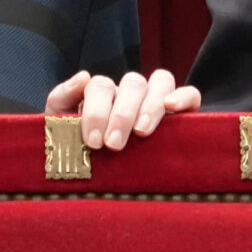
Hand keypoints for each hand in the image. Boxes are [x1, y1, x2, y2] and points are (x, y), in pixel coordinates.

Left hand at [45, 69, 201, 149]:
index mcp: (103, 94)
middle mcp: (130, 93)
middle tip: (114, 145)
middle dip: (122, 114)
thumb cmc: (79, 150)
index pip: (102, 85)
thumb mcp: (60, 125)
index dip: (97, 110)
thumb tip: (83, 76)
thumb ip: (62, 98)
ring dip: (150, 105)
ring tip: (142, 132)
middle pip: (133, 82)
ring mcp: (156, 100)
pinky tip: (172, 109)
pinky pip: (190, 94)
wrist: (90, 174)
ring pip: (161, 81)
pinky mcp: (180, 115)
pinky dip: (183, 96)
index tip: (94, 141)